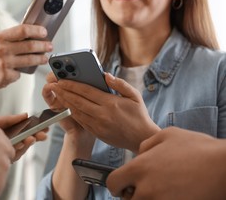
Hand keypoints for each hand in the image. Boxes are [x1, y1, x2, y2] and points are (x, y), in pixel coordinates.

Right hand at [0, 24, 52, 90]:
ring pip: (29, 60)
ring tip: (44, 58)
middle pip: (29, 46)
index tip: (44, 32)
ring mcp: (4, 63)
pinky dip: (20, 72)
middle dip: (43, 46)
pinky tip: (15, 71)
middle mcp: (2, 49)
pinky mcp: (5, 76)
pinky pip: (20, 73)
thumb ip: (11, 38)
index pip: (22, 30)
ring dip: (40, 59)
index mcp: (0, 37)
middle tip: (49, 46)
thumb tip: (32, 35)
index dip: (36, 30)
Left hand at [50, 73, 159, 152]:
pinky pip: (81, 120)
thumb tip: (105, 76)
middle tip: (54, 85)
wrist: (141, 138)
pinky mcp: (96, 132)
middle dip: (64, 92)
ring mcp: (98, 125)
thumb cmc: (139, 115)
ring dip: (65, 102)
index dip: (72, 85)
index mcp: (111, 103)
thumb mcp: (134, 96)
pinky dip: (72, 112)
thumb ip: (120, 84)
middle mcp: (102, 115)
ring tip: (57, 94)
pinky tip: (67, 106)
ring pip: (77, 111)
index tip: (62, 79)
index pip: (86, 91)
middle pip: (78, 101)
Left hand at [107, 127, 225, 199]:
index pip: (113, 183)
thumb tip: (139, 154)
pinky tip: (172, 194)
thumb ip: (146, 145)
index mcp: (140, 168)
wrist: (224, 167)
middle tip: (143, 188)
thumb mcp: (167, 135)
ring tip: (160, 190)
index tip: (121, 186)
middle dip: (132, 195)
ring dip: (147, 199)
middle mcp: (146, 188)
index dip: (116, 185)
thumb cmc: (199, 149)